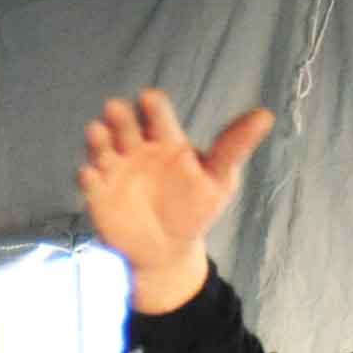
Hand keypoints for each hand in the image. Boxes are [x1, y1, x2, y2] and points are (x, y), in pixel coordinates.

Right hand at [76, 91, 274, 314]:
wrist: (168, 252)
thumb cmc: (194, 209)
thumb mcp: (220, 179)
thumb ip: (234, 147)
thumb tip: (264, 115)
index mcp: (165, 141)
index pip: (156, 115)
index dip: (152, 106)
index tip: (150, 100)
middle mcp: (136, 150)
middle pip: (125, 126)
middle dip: (119, 117)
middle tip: (116, 108)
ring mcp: (115, 171)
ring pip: (102, 148)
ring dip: (98, 139)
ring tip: (96, 131)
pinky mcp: (99, 195)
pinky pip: (90, 183)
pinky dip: (87, 177)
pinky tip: (89, 174)